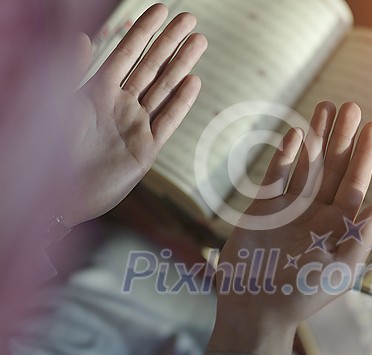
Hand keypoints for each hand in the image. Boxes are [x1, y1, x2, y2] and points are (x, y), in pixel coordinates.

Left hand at [60, 4, 206, 227]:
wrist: (59, 197)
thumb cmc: (50, 151)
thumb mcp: (58, 105)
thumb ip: (72, 71)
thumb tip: (80, 36)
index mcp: (97, 91)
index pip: (126, 53)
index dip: (144, 31)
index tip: (162, 9)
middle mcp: (120, 105)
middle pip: (151, 67)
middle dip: (171, 42)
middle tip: (191, 19)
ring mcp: (135, 126)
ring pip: (164, 89)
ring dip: (183, 66)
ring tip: (200, 42)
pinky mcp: (146, 149)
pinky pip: (168, 121)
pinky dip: (181, 102)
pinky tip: (194, 82)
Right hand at [208, 102, 371, 354]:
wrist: (255, 311)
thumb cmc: (301, 296)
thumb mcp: (340, 271)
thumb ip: (360, 236)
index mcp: (338, 226)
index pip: (355, 183)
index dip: (364, 156)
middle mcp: (316, 212)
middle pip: (331, 167)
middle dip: (340, 137)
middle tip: (349, 105)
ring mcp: (289, 208)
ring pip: (305, 165)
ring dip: (314, 138)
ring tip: (323, 107)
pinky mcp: (262, 208)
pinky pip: (275, 176)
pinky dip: (284, 155)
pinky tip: (294, 134)